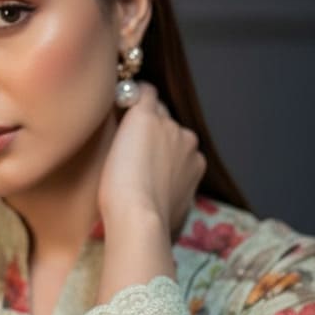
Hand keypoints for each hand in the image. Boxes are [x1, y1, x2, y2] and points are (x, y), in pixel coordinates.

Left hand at [97, 81, 206, 238]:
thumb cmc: (146, 222)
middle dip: (151, 133)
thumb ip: (168, 190)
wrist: (138, 217)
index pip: (177, 144)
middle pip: (168, 125)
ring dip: (140, 119)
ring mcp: (169, 126)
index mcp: (195, 164)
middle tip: (128, 148)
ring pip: (155, 111)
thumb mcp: (169, 206)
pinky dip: (132, 93)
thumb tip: (157, 192)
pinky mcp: (146, 117)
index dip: (158, 149)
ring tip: (119, 135)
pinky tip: (119, 98)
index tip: (142, 158)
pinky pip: (143, 92)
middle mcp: (187, 141)